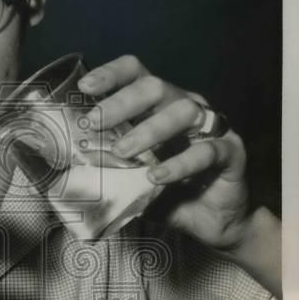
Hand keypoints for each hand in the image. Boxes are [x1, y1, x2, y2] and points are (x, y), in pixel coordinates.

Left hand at [77, 55, 249, 250]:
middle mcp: (186, 108)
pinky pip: (207, 151)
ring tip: (122, 153)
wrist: (212, 224)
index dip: (112, 75)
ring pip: (183, 111)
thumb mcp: (130, 182)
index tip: (85, 87)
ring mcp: (211, 128)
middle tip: (94, 123)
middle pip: (156, 87)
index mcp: (159, 108)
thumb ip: (108, 172)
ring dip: (149, 130)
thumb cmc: (168, 195)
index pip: (137, 75)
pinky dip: (179, 164)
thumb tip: (67, 173)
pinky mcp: (231, 152)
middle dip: (122, 103)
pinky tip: (157, 177)